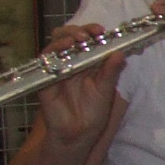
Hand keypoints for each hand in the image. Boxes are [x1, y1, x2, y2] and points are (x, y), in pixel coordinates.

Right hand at [33, 24, 125, 142]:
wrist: (80, 133)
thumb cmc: (94, 111)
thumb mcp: (106, 90)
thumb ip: (111, 72)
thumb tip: (120, 53)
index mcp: (87, 62)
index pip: (87, 39)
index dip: (92, 31)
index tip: (101, 30)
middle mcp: (71, 62)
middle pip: (68, 37)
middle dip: (77, 31)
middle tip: (90, 34)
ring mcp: (56, 69)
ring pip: (55, 46)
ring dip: (64, 38)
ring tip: (77, 39)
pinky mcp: (44, 80)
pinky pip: (44, 63)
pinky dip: (51, 54)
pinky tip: (61, 52)